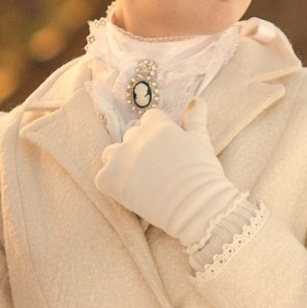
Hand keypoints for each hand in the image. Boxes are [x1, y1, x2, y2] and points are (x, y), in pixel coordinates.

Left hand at [94, 97, 243, 244]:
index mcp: (157, 124)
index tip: (167, 153)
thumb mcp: (201, 142)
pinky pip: (103, 178)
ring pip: (111, 154)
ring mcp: (120, 157)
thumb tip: (196, 99)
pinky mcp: (109, 179)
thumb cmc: (203, 176)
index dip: (158, 137)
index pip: (149, 120)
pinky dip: (113, 186)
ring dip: (121, 164)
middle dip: (141, 151)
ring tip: (139, 182)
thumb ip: (194, 119)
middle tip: (157, 172)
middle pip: (131, 137)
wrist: (197, 208)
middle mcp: (136, 136)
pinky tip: (131, 195)